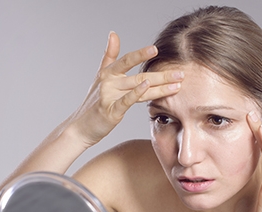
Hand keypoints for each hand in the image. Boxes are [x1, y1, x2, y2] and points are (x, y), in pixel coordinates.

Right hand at [68, 32, 183, 146]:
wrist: (81, 128)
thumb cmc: (94, 103)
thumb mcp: (100, 77)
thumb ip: (109, 56)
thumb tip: (113, 34)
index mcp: (108, 74)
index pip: (127, 61)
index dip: (140, 54)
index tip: (156, 49)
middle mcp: (108, 82)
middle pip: (139, 75)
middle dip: (162, 75)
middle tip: (180, 73)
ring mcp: (109, 96)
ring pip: (137, 87)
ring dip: (159, 86)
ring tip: (177, 83)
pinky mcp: (111, 111)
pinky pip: (126, 101)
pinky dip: (136, 93)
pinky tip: (148, 86)